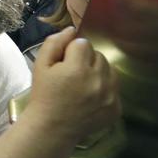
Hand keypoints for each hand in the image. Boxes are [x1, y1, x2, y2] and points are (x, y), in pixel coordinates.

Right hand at [23, 27, 119, 147]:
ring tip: (84, 84)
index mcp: (77, 68)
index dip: (71, 50)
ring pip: (110, 70)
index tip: (64, 62)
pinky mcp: (117, 108)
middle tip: (73, 73)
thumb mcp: (40, 65)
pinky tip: (91, 97)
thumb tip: (71, 30)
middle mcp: (98, 80)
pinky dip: (105, 88)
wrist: (53, 127)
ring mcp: (110, 96)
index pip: (83, 43)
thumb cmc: (44, 94)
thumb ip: (54, 43)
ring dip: (98, 72)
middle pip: (98, 55)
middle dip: (86, 60)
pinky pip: (115, 88)